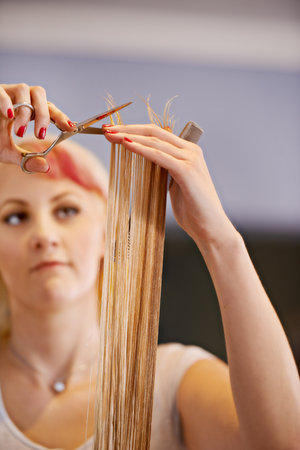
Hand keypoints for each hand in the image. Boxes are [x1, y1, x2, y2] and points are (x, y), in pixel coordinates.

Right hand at [0, 83, 74, 172]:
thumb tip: (46, 167)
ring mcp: (4, 93)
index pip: (48, 109)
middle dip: (45, 114)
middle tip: (42, 135)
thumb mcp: (7, 153)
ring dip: (27, 112)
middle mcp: (18, 98)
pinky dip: (6, 103)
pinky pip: (1, 91)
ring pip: (25, 90)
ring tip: (21, 132)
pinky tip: (9, 117)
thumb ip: (25, 160)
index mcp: (26, 110)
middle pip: (40, 95)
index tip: (71, 128)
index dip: (60, 117)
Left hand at [103, 124, 236, 248]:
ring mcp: (191, 159)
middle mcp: (191, 151)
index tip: (113, 131)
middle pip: (154, 132)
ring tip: (110, 136)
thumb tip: (146, 163)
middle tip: (106, 130)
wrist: (210, 228)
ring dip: (130, 136)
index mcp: (188, 152)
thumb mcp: (174, 184)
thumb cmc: (192, 210)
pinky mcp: (187, 171)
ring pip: (155, 141)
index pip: (157, 134)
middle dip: (127, 129)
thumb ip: (164, 171)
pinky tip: (126, 145)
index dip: (134, 129)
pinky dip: (141, 149)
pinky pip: (159, 156)